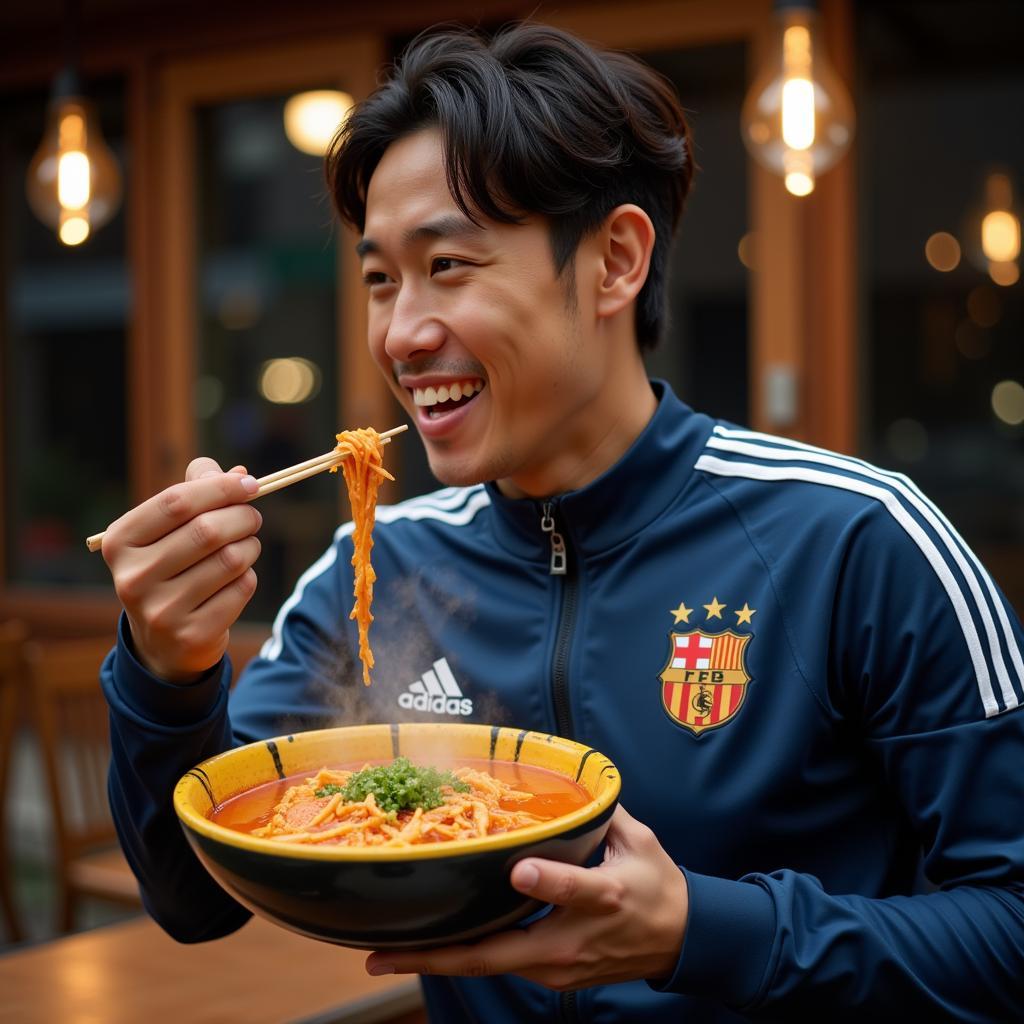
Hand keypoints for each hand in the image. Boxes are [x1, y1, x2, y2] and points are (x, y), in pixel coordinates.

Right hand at [101, 458, 262, 682]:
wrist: (163, 642)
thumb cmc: (171, 567)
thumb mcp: (169, 530)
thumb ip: (197, 492)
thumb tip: (239, 475)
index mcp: (120, 542)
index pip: (176, 502)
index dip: (220, 488)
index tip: (250, 485)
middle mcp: (132, 578)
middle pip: (207, 530)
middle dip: (242, 516)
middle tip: (252, 517)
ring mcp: (160, 611)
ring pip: (230, 559)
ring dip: (250, 546)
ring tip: (246, 546)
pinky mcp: (191, 634)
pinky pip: (242, 588)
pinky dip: (248, 576)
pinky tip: (238, 578)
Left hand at [365, 805, 687, 989]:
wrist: (680, 943)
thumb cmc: (657, 886)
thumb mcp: (638, 840)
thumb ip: (598, 811)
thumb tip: (565, 776)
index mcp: (605, 895)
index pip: (572, 887)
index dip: (546, 880)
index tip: (517, 869)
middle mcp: (574, 938)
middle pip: (502, 952)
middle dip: (439, 955)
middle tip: (386, 951)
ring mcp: (559, 967)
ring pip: (491, 965)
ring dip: (439, 960)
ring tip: (388, 952)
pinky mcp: (553, 977)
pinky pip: (501, 965)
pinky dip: (463, 958)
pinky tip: (428, 951)